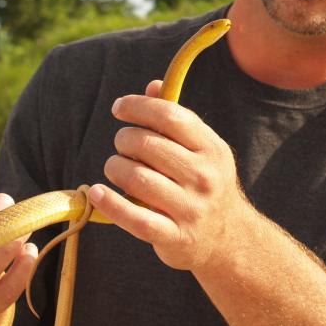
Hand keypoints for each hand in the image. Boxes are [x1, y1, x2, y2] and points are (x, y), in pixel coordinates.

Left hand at [88, 80, 251, 271]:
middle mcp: (204, 177)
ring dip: (115, 168)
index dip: (137, 106)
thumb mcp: (202, 151)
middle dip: (124, 140)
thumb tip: (152, 86)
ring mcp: (191, 209)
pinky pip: (136, 219)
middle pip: (148, 145)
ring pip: (137, 178)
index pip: (169, 116)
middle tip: (122, 147)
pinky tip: (97, 193)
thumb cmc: (205, 185)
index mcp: (211, 149)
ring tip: (115, 169)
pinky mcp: (176, 236)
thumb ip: (177, 120)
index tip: (119, 108)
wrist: (229, 238)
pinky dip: (111, 204)